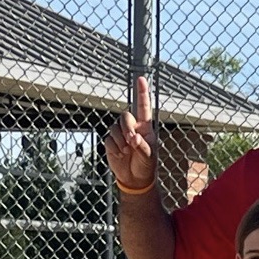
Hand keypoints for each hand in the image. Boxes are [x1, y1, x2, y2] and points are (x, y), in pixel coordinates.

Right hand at [104, 76, 157, 193]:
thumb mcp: (149, 157)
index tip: (141, 79)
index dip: (142, 93)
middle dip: (127, 128)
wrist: (135, 180)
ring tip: (127, 152)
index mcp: (145, 128)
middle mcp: (132, 127)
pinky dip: (114, 148)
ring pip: (115, 127)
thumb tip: (134, 138)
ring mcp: (120, 134)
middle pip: (125, 116)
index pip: (143, 107)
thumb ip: (143, 146)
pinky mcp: (111, 142)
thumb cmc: (146, 166)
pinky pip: (109, 139)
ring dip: (120, 140)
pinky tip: (120, 155)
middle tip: (131, 141)